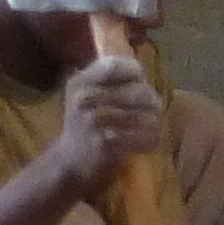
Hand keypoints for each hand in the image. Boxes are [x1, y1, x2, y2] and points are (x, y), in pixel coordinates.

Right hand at [48, 55, 168, 190]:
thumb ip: (108, 77)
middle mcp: (84, 98)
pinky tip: (144, 141)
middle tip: (152, 110)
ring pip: (146, 113)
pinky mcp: (105, 142)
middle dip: (151, 101)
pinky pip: (143, 135)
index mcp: (80, 82)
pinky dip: (149, 139)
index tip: (139, 82)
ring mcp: (94, 120)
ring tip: (149, 126)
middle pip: (139, 90)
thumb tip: (139, 65)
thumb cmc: (82, 123)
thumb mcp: (85, 93)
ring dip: (153, 122)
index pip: (118, 65)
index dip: (136, 72)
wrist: (70, 160)